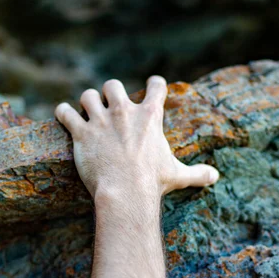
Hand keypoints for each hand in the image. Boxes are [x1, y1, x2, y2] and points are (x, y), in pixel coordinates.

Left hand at [55, 76, 218, 199]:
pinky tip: (63, 115)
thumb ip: (198, 173)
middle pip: (112, 85)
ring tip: (86, 113)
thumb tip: (216, 177)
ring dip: (86, 102)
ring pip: (87, 95)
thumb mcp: (179, 175)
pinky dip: (62, 113)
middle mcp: (123, 112)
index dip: (155, 84)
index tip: (153, 87)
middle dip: (109, 93)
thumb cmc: (153, 183)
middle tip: (109, 107)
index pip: (156, 85)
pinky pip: (65, 112)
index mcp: (149, 116)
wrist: (126, 192)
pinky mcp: (81, 133)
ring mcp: (100, 120)